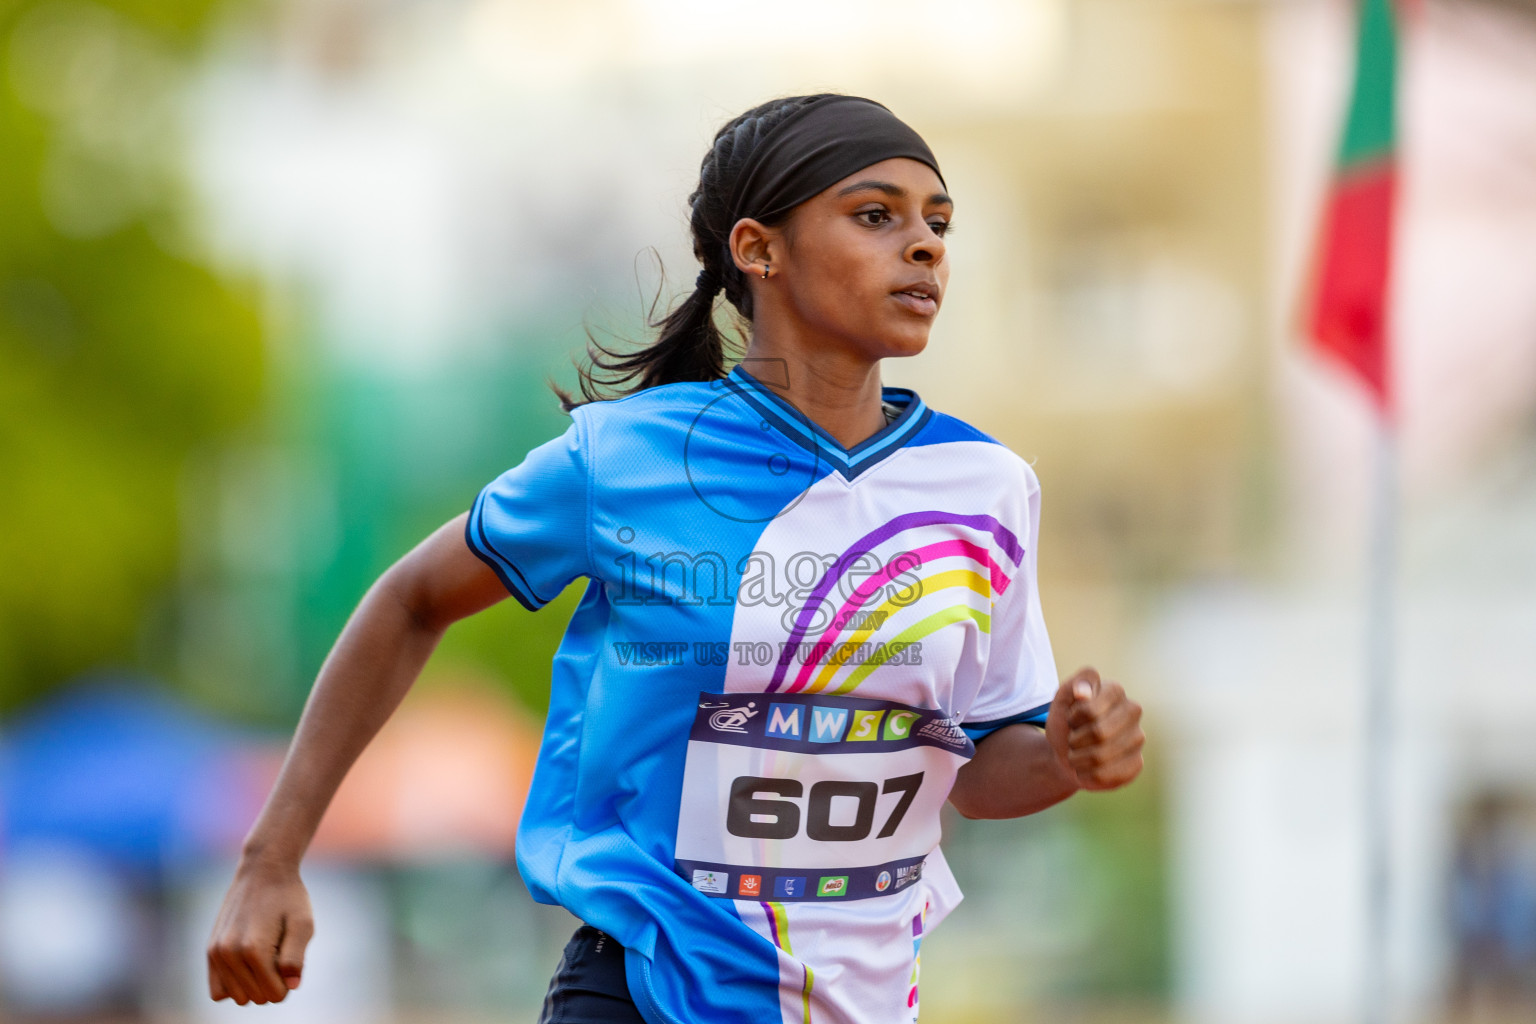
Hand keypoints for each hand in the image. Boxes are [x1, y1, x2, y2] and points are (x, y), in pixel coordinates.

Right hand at [207, 858, 313, 1004]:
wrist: (262, 871)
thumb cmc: (288, 898)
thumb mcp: (303, 924)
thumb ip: (297, 957)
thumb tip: (291, 986)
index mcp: (253, 949)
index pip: (275, 995)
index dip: (288, 981)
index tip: (290, 956)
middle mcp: (228, 954)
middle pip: (257, 998)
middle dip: (272, 981)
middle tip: (277, 950)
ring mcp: (215, 953)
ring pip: (238, 997)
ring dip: (254, 982)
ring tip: (263, 952)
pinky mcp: (209, 951)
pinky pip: (218, 992)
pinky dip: (235, 984)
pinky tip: (247, 963)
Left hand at [1045, 667, 1143, 790]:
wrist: (1066, 754)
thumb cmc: (1066, 723)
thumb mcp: (1060, 701)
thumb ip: (1071, 687)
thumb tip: (1083, 692)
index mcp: (1114, 690)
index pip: (1090, 709)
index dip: (1073, 718)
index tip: (1071, 718)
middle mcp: (1133, 710)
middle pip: (1099, 733)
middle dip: (1076, 740)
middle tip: (1073, 738)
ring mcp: (1138, 737)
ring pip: (1101, 756)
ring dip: (1078, 759)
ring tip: (1078, 753)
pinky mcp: (1136, 763)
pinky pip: (1106, 775)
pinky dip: (1087, 774)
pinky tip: (1087, 768)